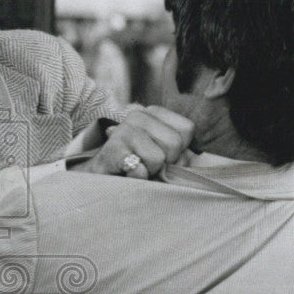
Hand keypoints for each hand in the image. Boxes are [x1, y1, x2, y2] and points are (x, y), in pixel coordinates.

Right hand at [73, 106, 193, 178]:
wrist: (99, 181)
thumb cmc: (136, 167)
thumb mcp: (163, 155)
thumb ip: (181, 152)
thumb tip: (193, 156)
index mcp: (153, 113)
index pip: (187, 129)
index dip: (180, 150)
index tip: (162, 157)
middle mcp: (137, 116)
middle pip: (174, 143)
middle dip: (165, 163)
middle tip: (147, 165)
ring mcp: (123, 131)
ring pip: (158, 158)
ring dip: (150, 172)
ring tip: (136, 169)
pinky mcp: (112, 149)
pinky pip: (140, 169)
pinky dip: (137, 179)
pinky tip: (126, 175)